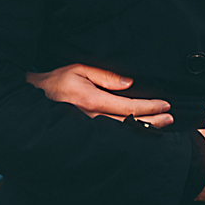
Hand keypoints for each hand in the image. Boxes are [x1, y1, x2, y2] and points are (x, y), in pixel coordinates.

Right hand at [25, 64, 172, 126]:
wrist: (34, 98)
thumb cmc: (57, 81)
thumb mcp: (79, 69)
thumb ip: (105, 76)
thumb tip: (129, 83)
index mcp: (93, 101)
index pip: (129, 107)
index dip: (149, 107)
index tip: (165, 104)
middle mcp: (93, 119)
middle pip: (130, 124)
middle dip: (153, 121)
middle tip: (170, 118)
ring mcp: (90, 128)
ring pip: (123, 133)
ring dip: (145, 129)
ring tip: (162, 125)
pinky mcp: (87, 132)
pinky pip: (113, 135)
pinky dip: (131, 133)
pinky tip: (141, 131)